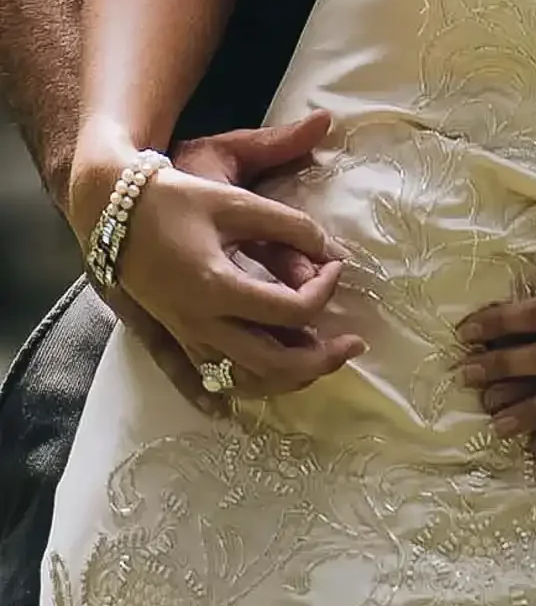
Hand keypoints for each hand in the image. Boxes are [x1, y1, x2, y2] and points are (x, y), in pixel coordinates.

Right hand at [92, 144, 363, 399]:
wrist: (112, 211)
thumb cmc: (176, 200)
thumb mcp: (237, 202)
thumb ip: (291, 226)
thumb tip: (334, 252)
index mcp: (216, 287)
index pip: (289, 309)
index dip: (325, 290)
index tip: (336, 265)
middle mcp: (199, 322)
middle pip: (271, 363)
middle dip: (320, 359)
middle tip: (354, 344)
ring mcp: (184, 336)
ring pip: (242, 380)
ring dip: (287, 378)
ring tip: (321, 359)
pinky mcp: (173, 338)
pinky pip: (202, 380)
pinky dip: (228, 393)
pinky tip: (241, 406)